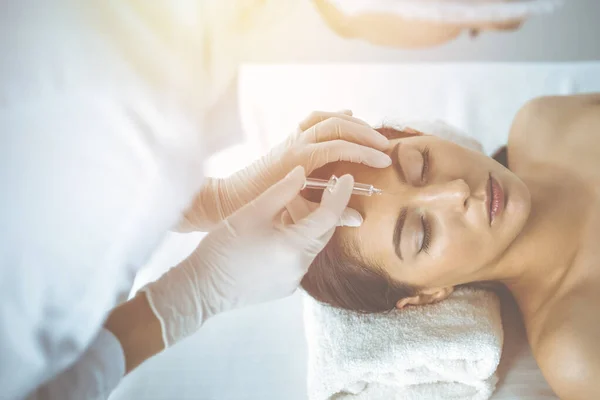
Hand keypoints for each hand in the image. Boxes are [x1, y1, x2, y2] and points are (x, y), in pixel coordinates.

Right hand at [141, 166, 356, 346]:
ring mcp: (293, 281)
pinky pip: (298, 260)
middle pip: (322, 233)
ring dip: (304, 227)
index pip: (329, 216)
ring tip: (282, 212)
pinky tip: (274, 234)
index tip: (347, 177)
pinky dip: (294, 244)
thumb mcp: (253, 211)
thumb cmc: (223, 247)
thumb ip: (282, 190)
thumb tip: (303, 173)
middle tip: (309, 191)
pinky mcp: (284, 288)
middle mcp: (300, 267)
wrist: (201, 287)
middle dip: (320, 210)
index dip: (340, 194)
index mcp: (294, 246)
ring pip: (310, 246)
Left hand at [176, 110, 389, 230]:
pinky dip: (332, 117)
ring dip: (350, 121)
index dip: (365, 153)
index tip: (385, 162)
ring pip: (324, 117)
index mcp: (298, 159)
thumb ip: (328, 213)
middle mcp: (295, 143)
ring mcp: (290, 139)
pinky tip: (345, 119)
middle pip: (336, 124)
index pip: (340, 147)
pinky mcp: (287, 140)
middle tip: (385, 146)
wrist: (225, 199)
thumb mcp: (294, 213)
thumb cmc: (256, 207)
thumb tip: (358, 217)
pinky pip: (312, 120)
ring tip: (371, 132)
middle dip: (364, 133)